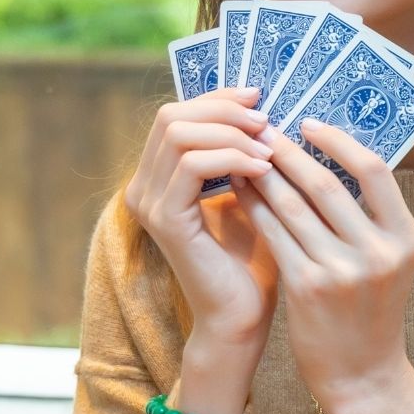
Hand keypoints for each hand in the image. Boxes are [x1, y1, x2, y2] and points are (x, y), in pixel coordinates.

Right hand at [123, 87, 281, 364]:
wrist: (243, 317)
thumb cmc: (254, 260)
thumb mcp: (252, 194)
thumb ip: (246, 155)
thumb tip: (266, 108)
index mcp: (160, 176)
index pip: (178, 113)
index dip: (218, 98)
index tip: (260, 97)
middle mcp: (144, 186)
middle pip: (172, 115)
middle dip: (224, 110)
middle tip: (266, 121)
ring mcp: (149, 203)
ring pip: (179, 133)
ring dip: (231, 133)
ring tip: (269, 148)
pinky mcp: (165, 220)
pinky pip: (191, 164)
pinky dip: (230, 157)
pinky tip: (263, 167)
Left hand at [231, 119, 413, 413]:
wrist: (362, 375)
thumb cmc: (372, 313)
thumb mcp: (388, 262)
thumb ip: (368, 218)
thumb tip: (329, 158)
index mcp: (406, 239)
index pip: (375, 171)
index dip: (339, 142)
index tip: (310, 123)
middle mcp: (378, 253)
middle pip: (328, 184)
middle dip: (291, 152)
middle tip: (266, 129)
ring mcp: (343, 272)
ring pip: (294, 206)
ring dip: (266, 174)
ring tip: (247, 153)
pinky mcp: (308, 289)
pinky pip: (275, 235)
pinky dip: (256, 207)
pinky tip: (241, 191)